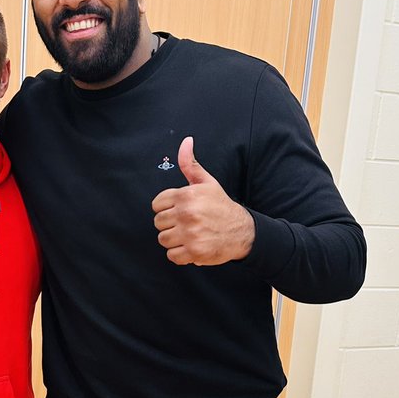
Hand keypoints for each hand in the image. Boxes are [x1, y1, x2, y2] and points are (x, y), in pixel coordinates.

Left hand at [151, 137, 254, 265]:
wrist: (242, 231)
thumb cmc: (221, 206)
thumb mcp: (207, 182)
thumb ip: (190, 164)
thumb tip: (186, 141)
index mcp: (186, 195)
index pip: (156, 205)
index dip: (167, 208)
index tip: (180, 210)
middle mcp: (187, 213)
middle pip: (158, 223)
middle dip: (170, 224)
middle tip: (186, 223)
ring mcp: (190, 233)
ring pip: (163, 239)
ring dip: (174, 240)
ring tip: (189, 235)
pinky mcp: (194, 251)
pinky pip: (172, 256)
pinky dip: (180, 254)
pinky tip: (191, 246)